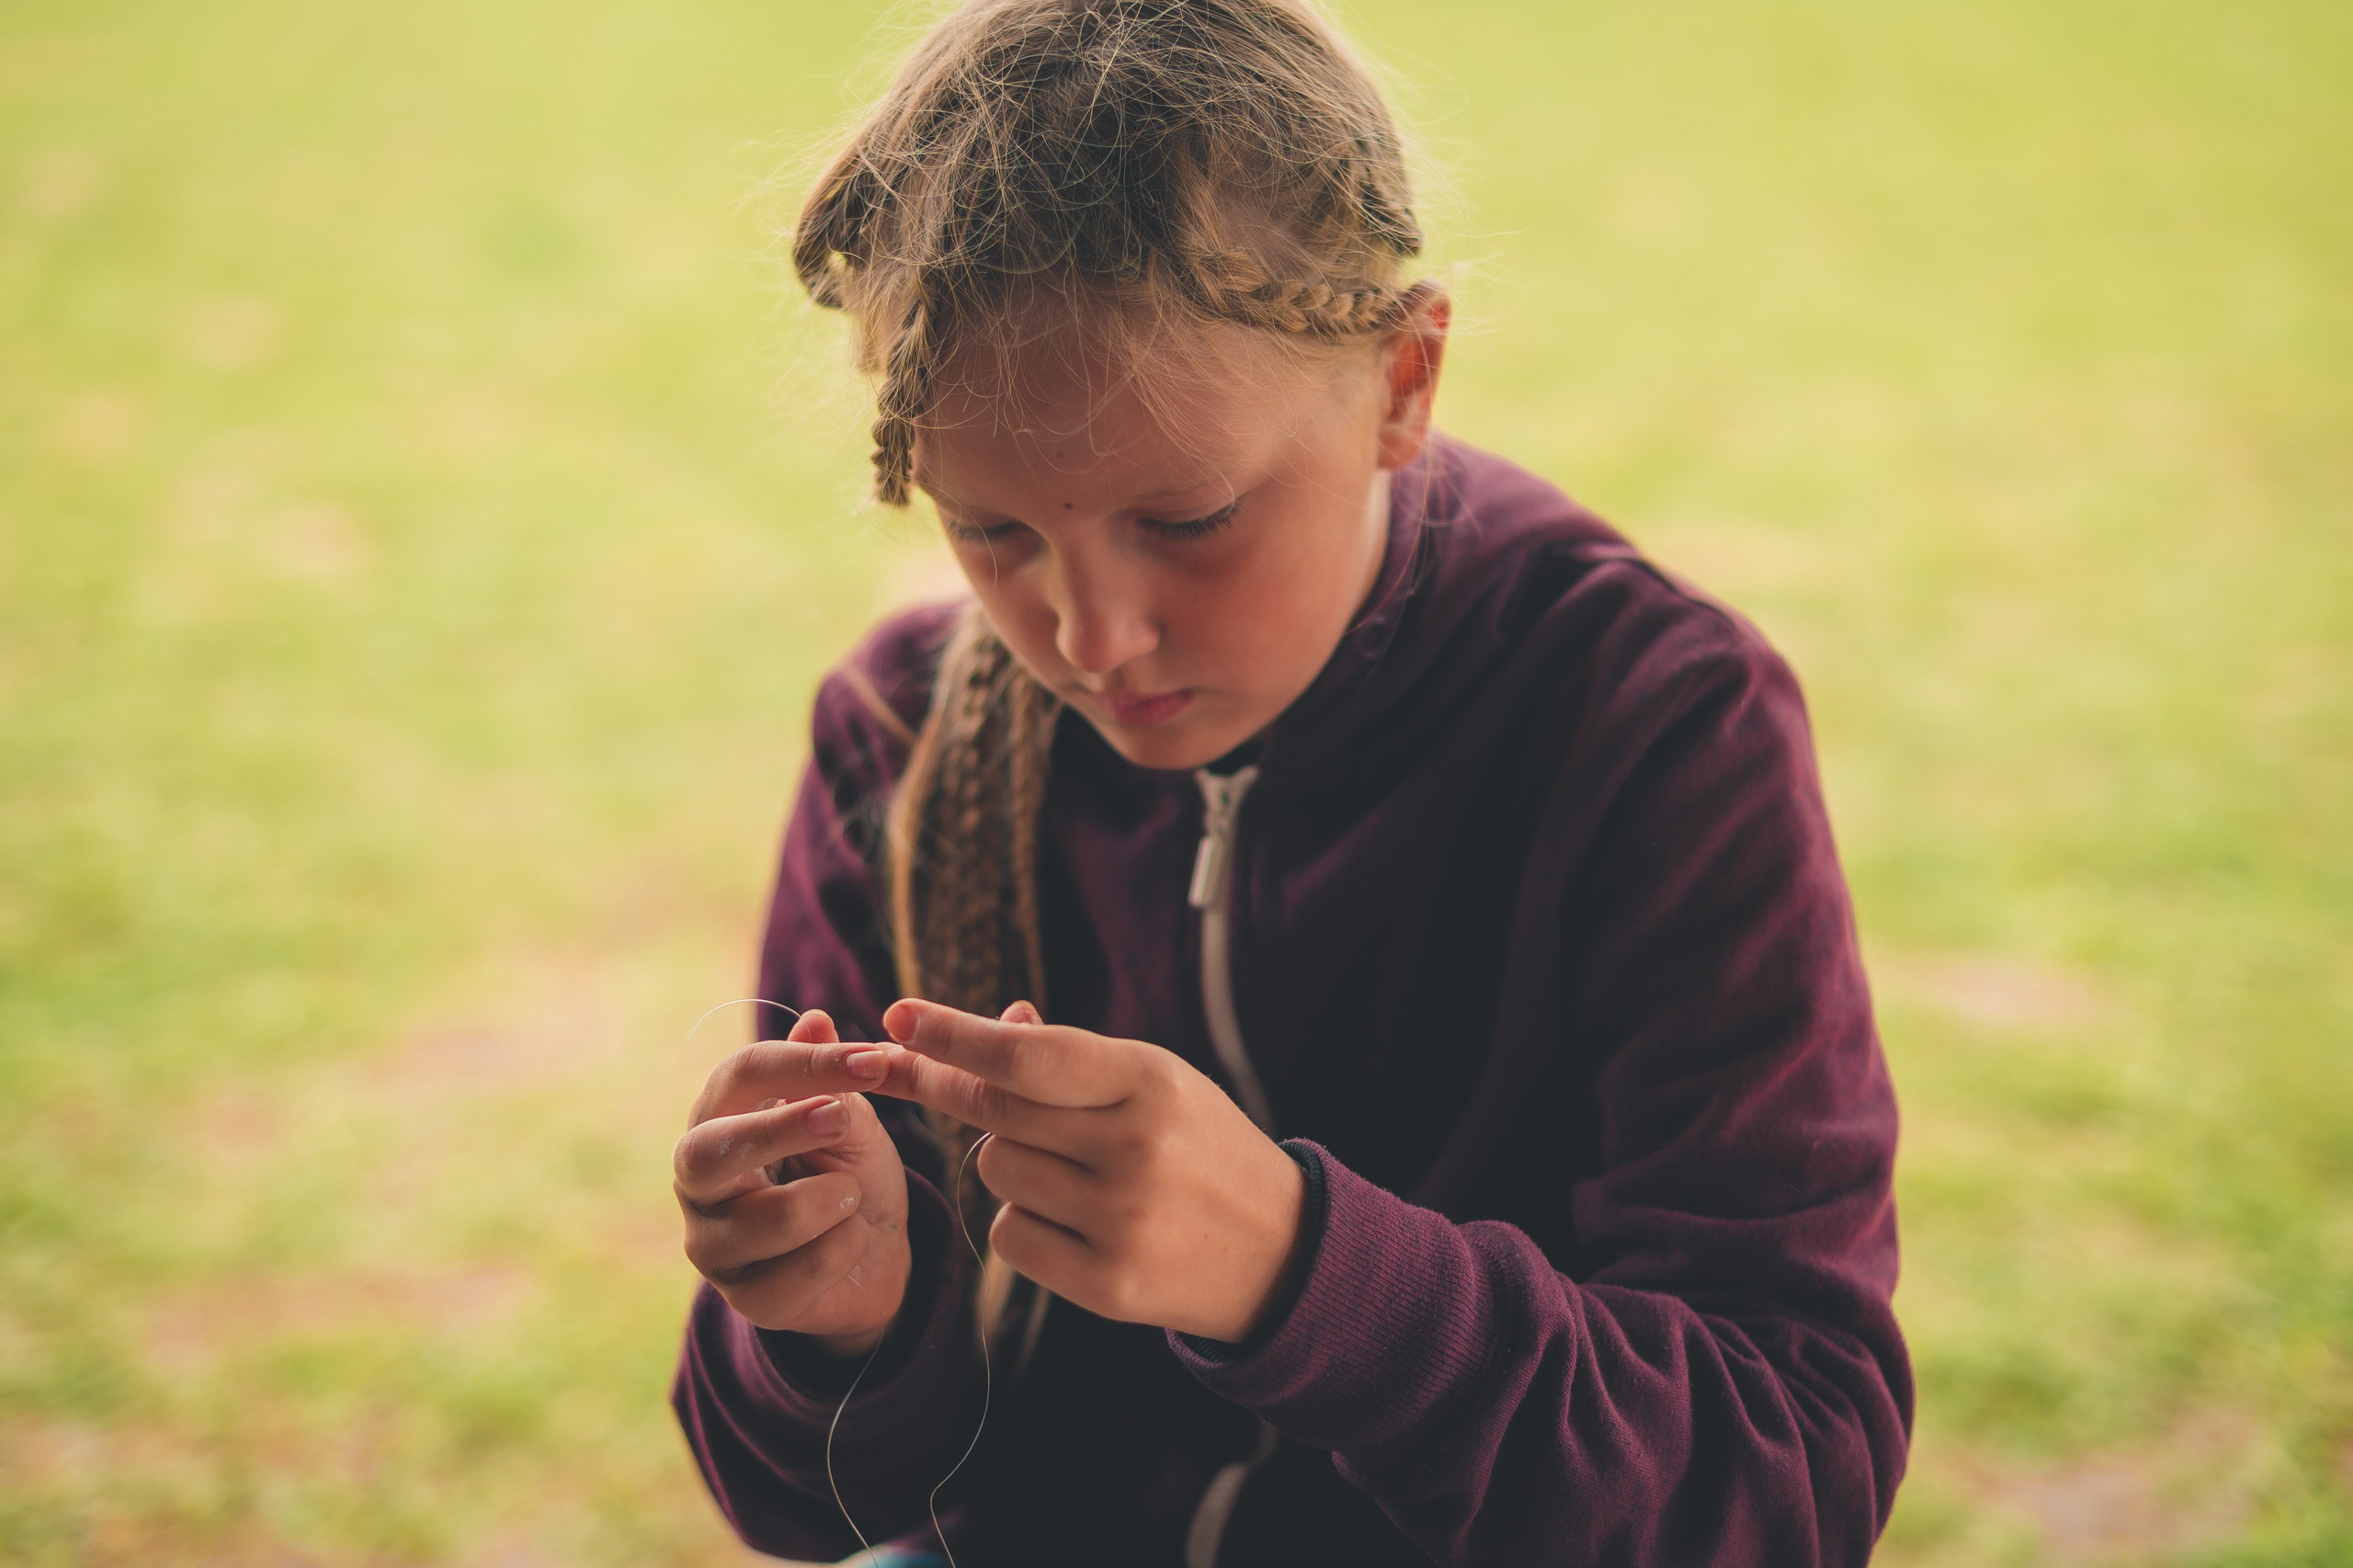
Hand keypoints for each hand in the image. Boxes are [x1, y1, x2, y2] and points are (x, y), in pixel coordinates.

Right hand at [674, 1009, 910, 1355]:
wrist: (876, 1256)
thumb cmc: (847, 1171)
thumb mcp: (847, 1118)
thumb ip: (828, 1075)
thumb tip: (817, 1021)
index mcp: (719, 1119)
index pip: (739, 1076)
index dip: (806, 1063)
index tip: (874, 1060)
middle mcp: (698, 1181)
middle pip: (704, 1152)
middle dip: (779, 1131)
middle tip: (841, 1119)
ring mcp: (713, 1244)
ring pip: (765, 1220)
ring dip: (831, 1200)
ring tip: (852, 1195)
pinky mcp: (744, 1299)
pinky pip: (798, 1274)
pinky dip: (844, 1248)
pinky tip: (851, 1240)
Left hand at [875, 998, 1306, 1343]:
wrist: (1278, 1250)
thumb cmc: (1200, 1147)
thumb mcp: (1156, 1084)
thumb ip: (1073, 1058)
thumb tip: (999, 1023)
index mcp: (1150, 1082)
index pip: (1028, 1056)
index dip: (954, 1036)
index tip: (898, 1016)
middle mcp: (1134, 1148)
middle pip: (995, 1112)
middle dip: (957, 1090)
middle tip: (928, 1074)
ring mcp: (1119, 1220)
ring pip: (995, 1172)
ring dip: (1011, 1162)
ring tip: (1072, 1169)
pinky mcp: (1106, 1283)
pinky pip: (1009, 1234)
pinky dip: (1025, 1222)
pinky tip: (1076, 1221)